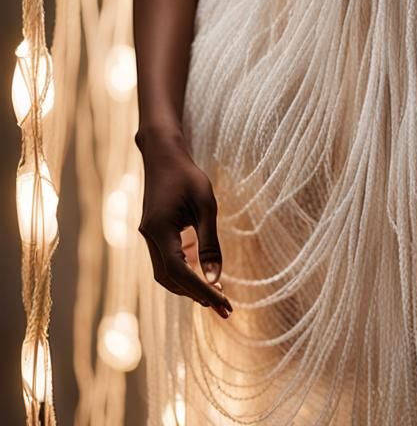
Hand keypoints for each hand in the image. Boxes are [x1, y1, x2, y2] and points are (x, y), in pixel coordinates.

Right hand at [136, 127, 232, 318]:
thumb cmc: (187, 176)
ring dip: (188, 286)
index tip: (224, 303)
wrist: (163, 155)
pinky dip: (183, 271)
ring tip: (216, 293)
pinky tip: (202, 270)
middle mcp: (149, 237)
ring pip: (165, 274)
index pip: (179, 271)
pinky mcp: (152, 233)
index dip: (201, 290)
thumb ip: (209, 243)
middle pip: (169, 279)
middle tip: (224, 306)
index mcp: (160, 229)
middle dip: (196, 294)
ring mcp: (148, 236)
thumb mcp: (205, 205)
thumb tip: (215, 278)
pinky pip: (166, 261)